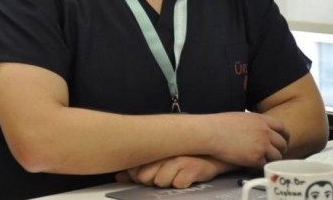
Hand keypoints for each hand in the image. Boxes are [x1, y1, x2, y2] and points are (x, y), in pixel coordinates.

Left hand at [115, 156, 232, 188]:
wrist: (212, 153)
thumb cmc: (183, 158)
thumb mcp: (159, 162)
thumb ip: (137, 170)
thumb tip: (119, 177)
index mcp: (154, 149)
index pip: (134, 169)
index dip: (137, 176)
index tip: (147, 173)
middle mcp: (165, 152)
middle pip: (145, 177)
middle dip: (152, 180)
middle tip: (164, 172)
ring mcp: (179, 159)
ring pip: (161, 181)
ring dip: (168, 181)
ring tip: (177, 173)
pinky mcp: (193, 168)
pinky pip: (178, 183)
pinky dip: (182, 183)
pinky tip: (187, 176)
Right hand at [209, 112, 289, 166]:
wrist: (211, 133)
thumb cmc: (219, 124)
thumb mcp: (241, 116)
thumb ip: (254, 122)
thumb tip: (256, 128)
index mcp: (261, 120)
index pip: (281, 127)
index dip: (284, 134)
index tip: (283, 139)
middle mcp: (264, 132)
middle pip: (282, 143)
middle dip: (281, 149)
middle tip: (276, 153)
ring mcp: (261, 145)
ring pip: (277, 156)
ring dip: (272, 159)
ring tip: (265, 160)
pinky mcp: (255, 158)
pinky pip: (265, 165)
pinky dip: (261, 166)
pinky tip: (254, 165)